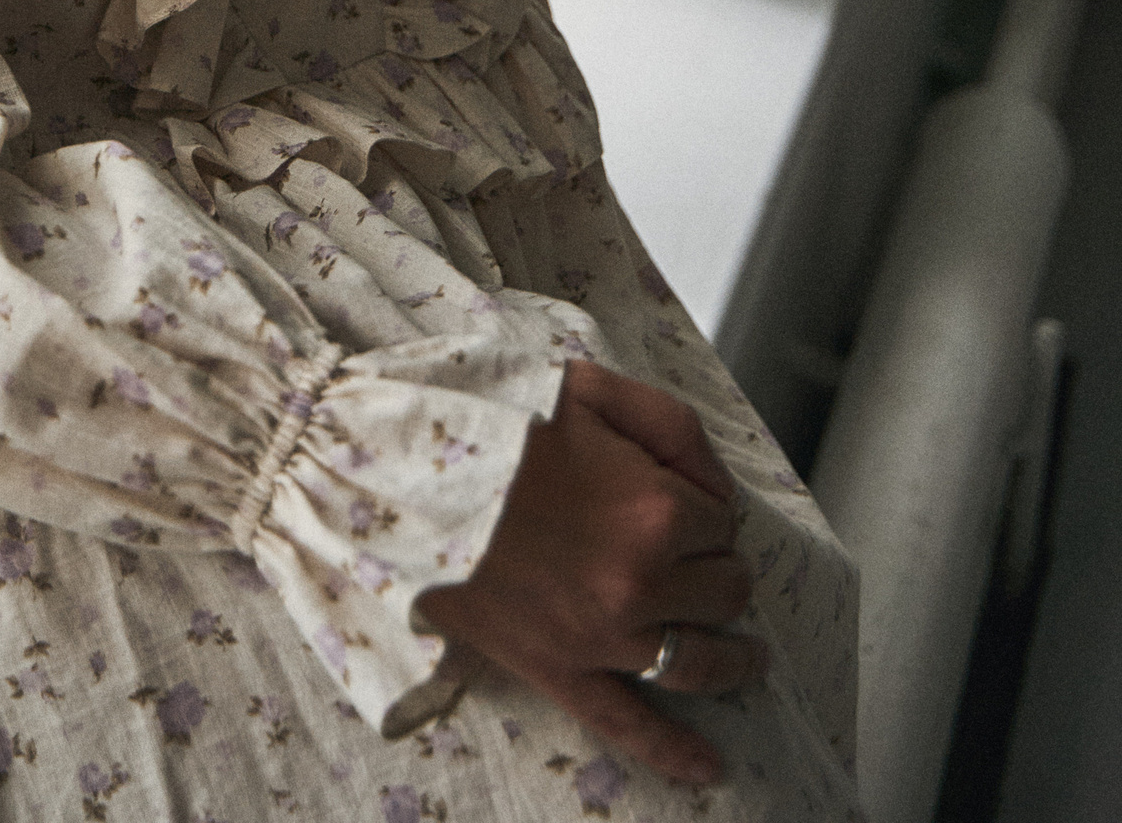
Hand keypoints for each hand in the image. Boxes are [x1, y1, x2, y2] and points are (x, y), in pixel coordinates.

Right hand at [418, 359, 765, 788]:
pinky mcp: (563, 673)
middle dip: (717, 568)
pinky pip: (632, 728)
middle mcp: (643, 582)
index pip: (722, 519)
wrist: (408, 474)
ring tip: (747, 655)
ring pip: (701, 660)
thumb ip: (671, 423)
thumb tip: (716, 481)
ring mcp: (605, 638)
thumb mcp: (591, 387)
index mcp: (655, 508)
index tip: (677, 494)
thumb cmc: (497, 423)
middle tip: (692, 553)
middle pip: (724, 590)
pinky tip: (711, 767)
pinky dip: (677, 753)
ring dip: (732, 656)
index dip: (705, 505)